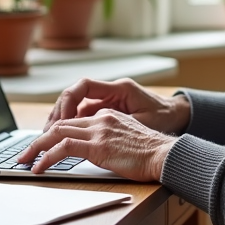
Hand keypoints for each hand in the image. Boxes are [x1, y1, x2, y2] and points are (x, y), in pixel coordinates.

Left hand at [16, 109, 176, 181]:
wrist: (165, 155)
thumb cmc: (152, 154)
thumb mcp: (128, 141)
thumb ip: (111, 142)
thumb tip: (100, 154)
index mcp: (107, 116)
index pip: (73, 121)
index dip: (53, 133)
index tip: (42, 146)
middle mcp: (100, 119)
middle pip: (60, 124)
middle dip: (38, 140)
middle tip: (24, 154)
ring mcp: (98, 130)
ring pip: (57, 133)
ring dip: (36, 148)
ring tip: (24, 161)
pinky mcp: (98, 145)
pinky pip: (63, 148)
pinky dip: (46, 157)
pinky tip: (39, 168)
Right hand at [45, 77, 190, 134]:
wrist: (178, 116)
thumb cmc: (164, 118)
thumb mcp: (143, 123)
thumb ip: (119, 124)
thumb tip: (95, 130)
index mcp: (119, 89)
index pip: (84, 86)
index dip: (68, 102)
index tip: (61, 121)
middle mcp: (111, 91)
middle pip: (74, 95)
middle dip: (58, 113)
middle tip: (46, 132)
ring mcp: (108, 99)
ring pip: (76, 105)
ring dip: (61, 119)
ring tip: (48, 136)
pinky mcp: (107, 110)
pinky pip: (83, 114)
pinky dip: (71, 124)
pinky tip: (62, 138)